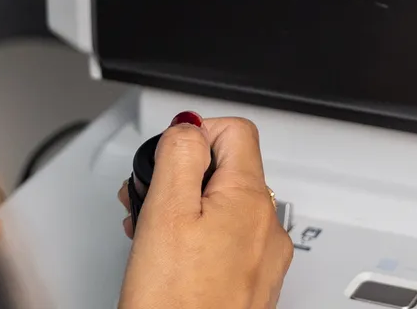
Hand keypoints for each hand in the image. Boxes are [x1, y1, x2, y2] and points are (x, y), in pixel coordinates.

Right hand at [118, 115, 292, 308]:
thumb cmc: (175, 304)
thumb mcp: (166, 212)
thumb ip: (179, 155)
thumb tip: (189, 125)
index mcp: (250, 199)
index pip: (235, 130)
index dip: (195, 133)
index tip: (167, 156)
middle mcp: (267, 227)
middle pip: (228, 170)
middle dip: (184, 175)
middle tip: (148, 197)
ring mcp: (263, 260)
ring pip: (225, 208)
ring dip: (187, 209)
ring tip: (153, 233)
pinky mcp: (252, 287)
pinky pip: (229, 244)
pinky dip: (199, 240)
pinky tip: (171, 260)